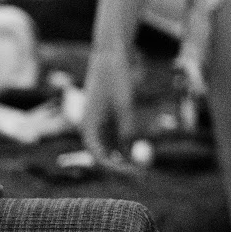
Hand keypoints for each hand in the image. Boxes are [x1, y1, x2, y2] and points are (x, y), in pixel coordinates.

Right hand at [81, 42, 136, 161]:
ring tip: (142, 168)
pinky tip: (138, 152)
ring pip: (112, 148)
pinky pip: (117, 137)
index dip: (114, 169)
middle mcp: (92, 128)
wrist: (112, 56)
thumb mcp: (124, 104)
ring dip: (125, 158)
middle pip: (105, 156)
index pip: (99, 156)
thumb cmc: (116, 79)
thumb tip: (131, 148)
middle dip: (121, 167)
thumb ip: (127, 126)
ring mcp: (101, 123)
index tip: (131, 173)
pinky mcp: (110, 117)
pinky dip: (126, 146)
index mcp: (88, 127)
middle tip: (141, 175)